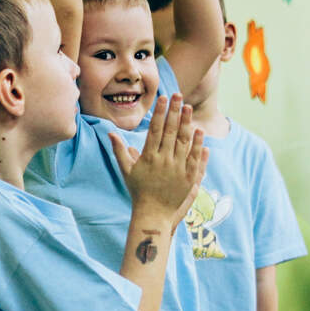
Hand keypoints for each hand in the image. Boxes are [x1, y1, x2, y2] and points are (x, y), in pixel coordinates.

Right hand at [111, 95, 207, 227]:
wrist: (153, 215)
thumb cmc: (138, 191)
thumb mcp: (126, 171)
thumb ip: (120, 151)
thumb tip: (110, 133)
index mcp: (148, 157)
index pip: (156, 129)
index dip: (160, 112)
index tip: (164, 98)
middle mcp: (163, 161)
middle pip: (171, 131)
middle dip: (175, 111)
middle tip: (178, 95)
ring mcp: (177, 169)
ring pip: (184, 141)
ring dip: (187, 123)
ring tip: (189, 107)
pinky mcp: (188, 177)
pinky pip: (194, 157)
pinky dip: (197, 143)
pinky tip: (199, 130)